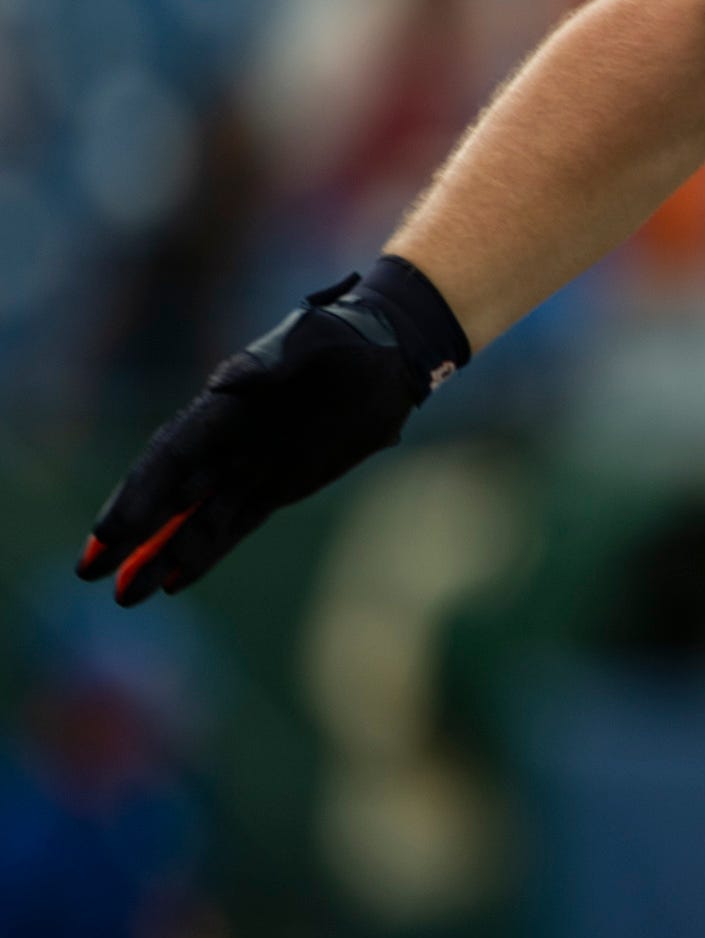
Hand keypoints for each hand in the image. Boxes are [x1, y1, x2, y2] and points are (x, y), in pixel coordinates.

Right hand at [80, 267, 459, 604]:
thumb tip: (230, 382)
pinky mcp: (276, 488)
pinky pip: (233, 526)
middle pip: (167, 494)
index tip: (110, 530)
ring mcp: (247, 467)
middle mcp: (225, 442)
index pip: (170, 457)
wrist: (384, 357)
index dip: (139, 494)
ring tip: (124, 596)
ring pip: (194, 520)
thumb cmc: (344, 341)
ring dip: (159, 556)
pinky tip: (172, 582)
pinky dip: (203, 554)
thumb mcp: (314, 343)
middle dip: (130, 533)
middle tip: (87, 571)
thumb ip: (273, 365)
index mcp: (222, 407)